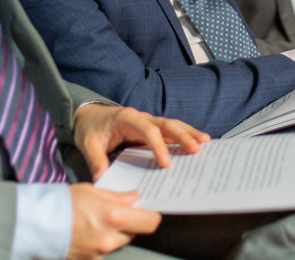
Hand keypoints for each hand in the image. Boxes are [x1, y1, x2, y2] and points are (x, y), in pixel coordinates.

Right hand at [67, 184, 160, 258]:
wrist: (36, 224)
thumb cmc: (62, 202)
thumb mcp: (91, 191)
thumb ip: (116, 197)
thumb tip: (134, 198)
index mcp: (114, 217)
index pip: (150, 222)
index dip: (151, 216)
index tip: (147, 211)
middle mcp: (110, 239)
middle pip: (134, 233)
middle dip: (129, 223)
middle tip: (116, 212)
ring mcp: (99, 253)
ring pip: (118, 243)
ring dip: (114, 233)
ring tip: (96, 221)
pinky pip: (103, 251)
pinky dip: (100, 242)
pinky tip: (87, 232)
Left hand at [74, 104, 208, 180]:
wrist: (88, 114)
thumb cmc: (90, 128)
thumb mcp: (88, 144)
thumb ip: (96, 160)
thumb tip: (102, 180)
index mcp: (127, 119)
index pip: (148, 131)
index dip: (158, 146)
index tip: (166, 163)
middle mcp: (141, 117)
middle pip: (166, 124)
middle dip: (183, 136)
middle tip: (197, 149)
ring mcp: (148, 121)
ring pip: (172, 125)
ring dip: (188, 133)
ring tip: (206, 142)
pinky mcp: (151, 127)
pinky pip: (169, 130)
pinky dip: (184, 134)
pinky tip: (197, 141)